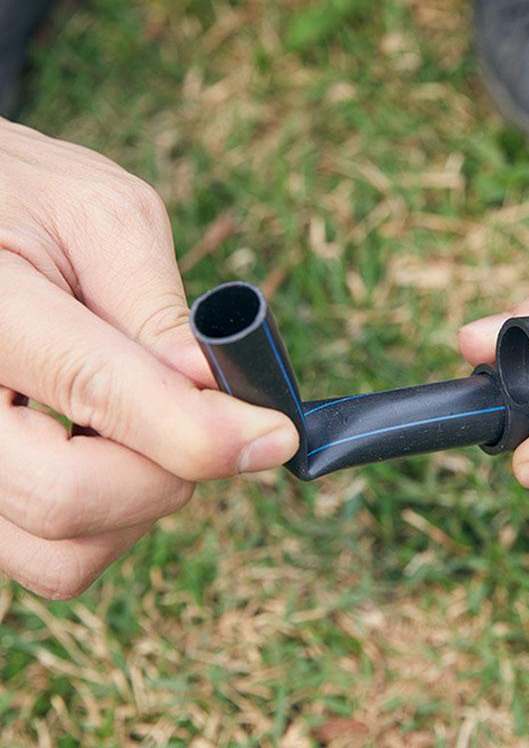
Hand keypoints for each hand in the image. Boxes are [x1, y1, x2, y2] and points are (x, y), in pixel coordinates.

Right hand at [0, 119, 297, 597]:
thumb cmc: (27, 198)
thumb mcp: (100, 217)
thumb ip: (154, 306)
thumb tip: (219, 390)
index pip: (97, 391)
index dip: (202, 430)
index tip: (276, 435)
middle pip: (71, 498)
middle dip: (173, 471)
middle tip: (215, 425)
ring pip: (62, 550)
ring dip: (141, 503)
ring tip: (154, 427)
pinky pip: (49, 554)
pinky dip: (108, 521)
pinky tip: (114, 451)